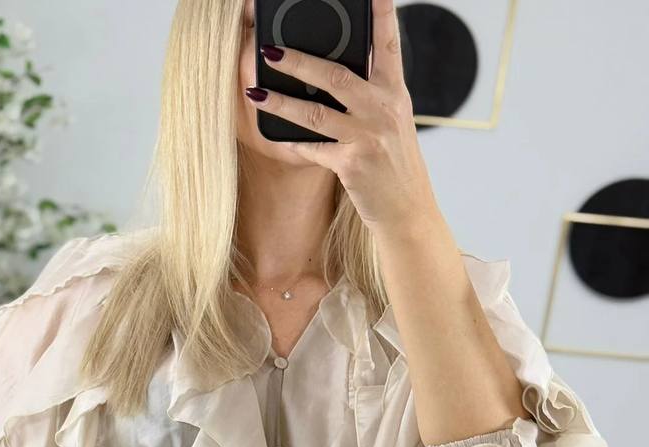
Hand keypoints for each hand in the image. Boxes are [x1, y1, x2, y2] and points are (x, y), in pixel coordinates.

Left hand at [251, 0, 437, 231]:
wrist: (407, 211)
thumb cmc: (394, 165)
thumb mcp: (392, 123)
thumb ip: (370, 96)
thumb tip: (334, 76)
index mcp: (395, 92)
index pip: (387, 43)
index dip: (380, 13)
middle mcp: (383, 109)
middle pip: (335, 76)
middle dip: (298, 61)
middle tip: (270, 49)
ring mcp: (368, 136)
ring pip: (315, 112)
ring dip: (280, 101)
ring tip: (255, 92)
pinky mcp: (352, 164)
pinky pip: (313, 148)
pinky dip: (292, 142)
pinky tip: (272, 135)